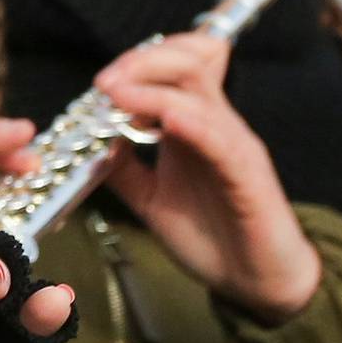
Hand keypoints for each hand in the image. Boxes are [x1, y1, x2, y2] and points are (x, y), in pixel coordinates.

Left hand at [96, 32, 321, 320]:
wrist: (254, 281)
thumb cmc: (210, 235)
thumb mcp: (151, 197)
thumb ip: (122, 168)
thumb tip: (87, 140)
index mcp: (195, 125)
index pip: (176, 66)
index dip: (138, 61)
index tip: (102, 81)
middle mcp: (217, 125)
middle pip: (190, 63)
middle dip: (143, 62)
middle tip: (106, 82)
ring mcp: (234, 146)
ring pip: (200, 94)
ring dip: (153, 88)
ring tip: (117, 92)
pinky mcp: (248, 175)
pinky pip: (220, 140)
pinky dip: (190, 124)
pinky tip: (165, 118)